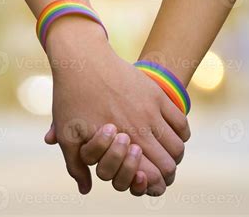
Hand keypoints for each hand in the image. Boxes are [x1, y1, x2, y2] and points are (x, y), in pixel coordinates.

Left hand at [44, 16, 190, 194]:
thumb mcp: (67, 134)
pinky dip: (182, 135)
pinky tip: (173, 136)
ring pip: (178, 145)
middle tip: (162, 175)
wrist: (84, 59)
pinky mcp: (157, 94)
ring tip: (167, 156)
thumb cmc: (71, 98)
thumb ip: (76, 166)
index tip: (150, 184)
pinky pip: (181, 121)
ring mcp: (152, 110)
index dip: (153, 185)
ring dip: (174, 156)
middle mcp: (140, 128)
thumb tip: (86, 189)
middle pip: (169, 163)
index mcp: (120, 142)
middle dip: (166, 175)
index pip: (150, 175)